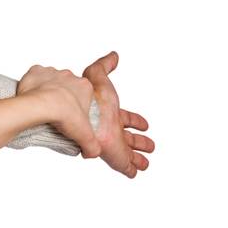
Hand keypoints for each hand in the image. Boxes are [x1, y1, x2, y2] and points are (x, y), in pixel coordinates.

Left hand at [17, 63, 99, 157]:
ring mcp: (52, 72)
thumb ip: (92, 146)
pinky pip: (35, 74)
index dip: (77, 105)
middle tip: (56, 111)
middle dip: (63, 97)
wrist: (41, 107)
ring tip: (42, 106)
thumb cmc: (64, 116)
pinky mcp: (36, 71)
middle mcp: (70, 76)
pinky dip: (33, 83)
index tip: (70, 114)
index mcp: (85, 87)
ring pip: (51, 79)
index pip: (84, 94)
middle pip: (68, 86)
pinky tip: (32, 95)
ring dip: (48, 90)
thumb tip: (93, 153)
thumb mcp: (84, 135)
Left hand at [80, 51, 153, 178]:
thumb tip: (113, 55)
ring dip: (138, 157)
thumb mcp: (96, 78)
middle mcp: (112, 129)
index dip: (134, 120)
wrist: (77, 117)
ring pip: (128, 152)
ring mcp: (112, 143)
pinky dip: (131, 169)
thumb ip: (103, 67)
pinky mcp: (113, 156)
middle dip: (139, 142)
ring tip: (146, 162)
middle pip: (128, 137)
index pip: (124, 118)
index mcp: (109, 113)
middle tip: (150, 145)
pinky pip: (124, 165)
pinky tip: (135, 172)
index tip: (145, 124)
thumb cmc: (87, 98)